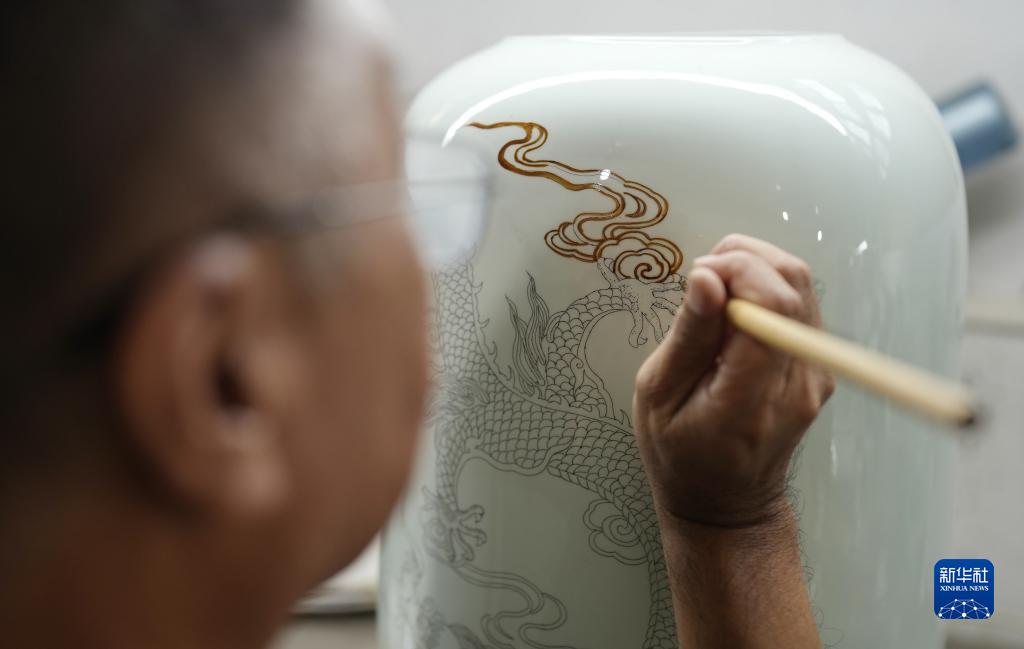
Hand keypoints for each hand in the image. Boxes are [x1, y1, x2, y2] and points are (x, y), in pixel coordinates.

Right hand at [633, 234, 833, 527]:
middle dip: (744, 259)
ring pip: (802, 284)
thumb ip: (689, 335)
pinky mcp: (818, 366)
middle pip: (794, 283)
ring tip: (715, 292)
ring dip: (756, 269)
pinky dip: (766, 288)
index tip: (698, 277)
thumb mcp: (658, 395)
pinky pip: (801, 304)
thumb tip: (707, 278)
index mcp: (750, 398)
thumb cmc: (681, 456)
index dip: (736, 269)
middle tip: (702, 278)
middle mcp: (797, 383)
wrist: (727, 503)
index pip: (772, 305)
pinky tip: (734, 309)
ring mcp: (816, 374)